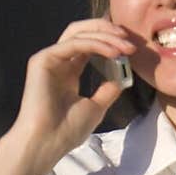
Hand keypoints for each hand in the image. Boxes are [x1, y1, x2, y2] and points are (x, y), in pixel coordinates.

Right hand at [10, 18, 136, 168]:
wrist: (47, 143)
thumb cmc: (67, 130)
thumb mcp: (96, 107)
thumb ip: (108, 89)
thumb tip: (123, 77)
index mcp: (68, 72)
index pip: (90, 45)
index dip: (110, 41)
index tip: (132, 48)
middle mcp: (58, 62)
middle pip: (83, 32)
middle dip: (108, 31)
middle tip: (130, 39)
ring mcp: (49, 59)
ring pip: (78, 33)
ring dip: (105, 36)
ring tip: (126, 46)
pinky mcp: (43, 59)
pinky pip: (74, 44)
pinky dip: (96, 44)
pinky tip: (113, 52)